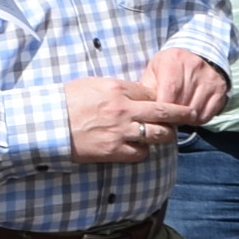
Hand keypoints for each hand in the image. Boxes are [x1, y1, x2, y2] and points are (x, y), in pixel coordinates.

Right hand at [64, 77, 188, 162]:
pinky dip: (143, 152)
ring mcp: (120, 132)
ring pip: (158, 135)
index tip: (166, 102)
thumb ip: (116, 88)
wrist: (47, 125)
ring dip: (165, 135)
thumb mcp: (92, 84)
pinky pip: (140, 154)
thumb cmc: (65, 102)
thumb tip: (133, 93)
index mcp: (117, 89)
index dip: (159, 98)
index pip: (150, 93)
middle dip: (182, 113)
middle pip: (164, 112)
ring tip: (166, 135)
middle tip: (192, 114)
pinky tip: (140, 149)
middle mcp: (123, 110)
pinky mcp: (114, 152)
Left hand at [138, 46, 229, 124]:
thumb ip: (146, 90)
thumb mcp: (154, 71)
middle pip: (182, 104)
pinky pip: (207, 115)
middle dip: (172, 117)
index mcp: (174, 60)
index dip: (163, 109)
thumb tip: (142, 112)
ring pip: (195, 112)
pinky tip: (190, 114)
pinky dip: (197, 120)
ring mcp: (210, 78)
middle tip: (166, 120)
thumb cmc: (169, 67)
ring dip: (185, 120)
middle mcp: (195, 66)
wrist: (198, 54)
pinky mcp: (220, 89)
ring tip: (178, 116)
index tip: (157, 118)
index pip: (170, 91)